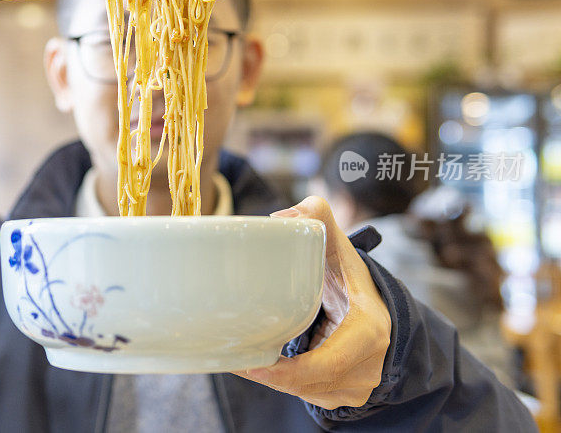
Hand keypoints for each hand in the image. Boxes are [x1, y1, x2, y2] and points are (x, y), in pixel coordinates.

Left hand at [234, 196, 390, 409]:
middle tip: (235, 359)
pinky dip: (283, 381)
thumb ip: (318, 218)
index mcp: (369, 332)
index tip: (254, 365)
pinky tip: (264, 365)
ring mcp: (356, 388)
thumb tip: (282, 217)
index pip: (327, 364)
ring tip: (242, 360)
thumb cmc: (352, 282)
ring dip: (273, 379)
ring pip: (304, 391)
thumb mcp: (340, 248)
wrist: (379, 313)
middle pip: (308, 381)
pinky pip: (306, 393)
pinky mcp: (343, 397)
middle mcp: (367, 367)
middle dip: (270, 374)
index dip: (288, 371)